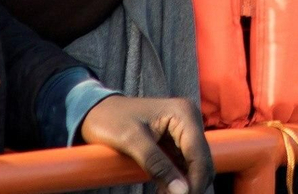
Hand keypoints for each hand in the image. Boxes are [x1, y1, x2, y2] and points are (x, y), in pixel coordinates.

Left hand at [78, 94, 211, 193]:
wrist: (95, 111)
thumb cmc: (109, 119)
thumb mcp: (131, 140)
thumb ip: (156, 164)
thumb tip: (182, 191)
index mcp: (183, 113)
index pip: (199, 155)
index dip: (194, 182)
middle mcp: (189, 120)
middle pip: (202, 163)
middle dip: (191, 185)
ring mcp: (184, 131)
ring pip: (195, 167)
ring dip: (184, 186)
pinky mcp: (176, 142)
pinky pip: (184, 167)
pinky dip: (177, 182)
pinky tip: (164, 191)